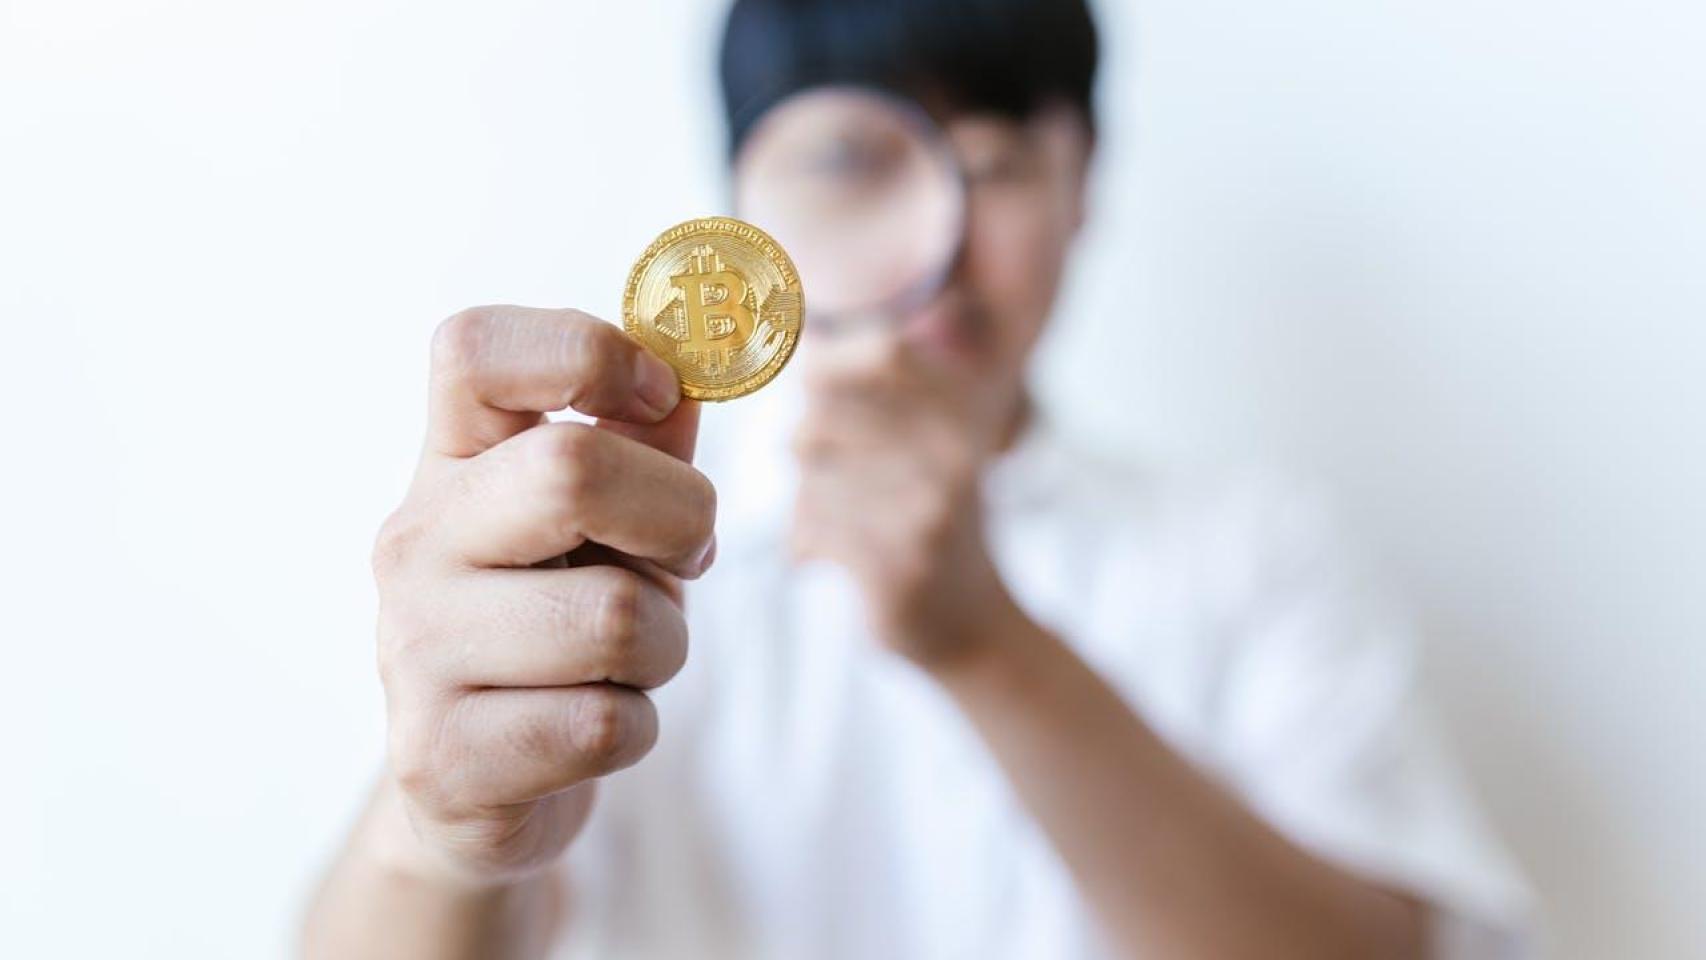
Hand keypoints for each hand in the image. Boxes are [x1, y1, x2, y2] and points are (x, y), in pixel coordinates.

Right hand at [368, 306, 715, 886]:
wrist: (480, 789)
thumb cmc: (559, 628)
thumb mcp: (607, 525)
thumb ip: (645, 444)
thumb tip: (699, 366)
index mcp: (450, 462)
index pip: (473, 348)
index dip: (587, 350)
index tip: (655, 398)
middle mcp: (414, 541)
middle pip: (569, 468)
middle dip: (678, 516)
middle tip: (684, 557)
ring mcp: (413, 649)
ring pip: (613, 617)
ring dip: (664, 646)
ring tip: (624, 663)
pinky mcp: (442, 756)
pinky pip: (602, 724)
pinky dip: (633, 728)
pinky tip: (587, 728)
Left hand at [789, 332, 1015, 668]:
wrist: (972, 623)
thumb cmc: (928, 514)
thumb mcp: (930, 438)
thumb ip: (876, 386)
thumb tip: (797, 339)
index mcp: (970, 409)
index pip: (884, 348)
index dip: (829, 360)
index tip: (810, 388)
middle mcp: (957, 451)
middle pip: (826, 409)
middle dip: (808, 441)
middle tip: (829, 474)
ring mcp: (930, 508)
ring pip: (810, 469)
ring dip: (808, 497)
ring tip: (840, 520)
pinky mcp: (897, 564)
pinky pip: (809, 524)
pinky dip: (806, 540)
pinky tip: (831, 556)